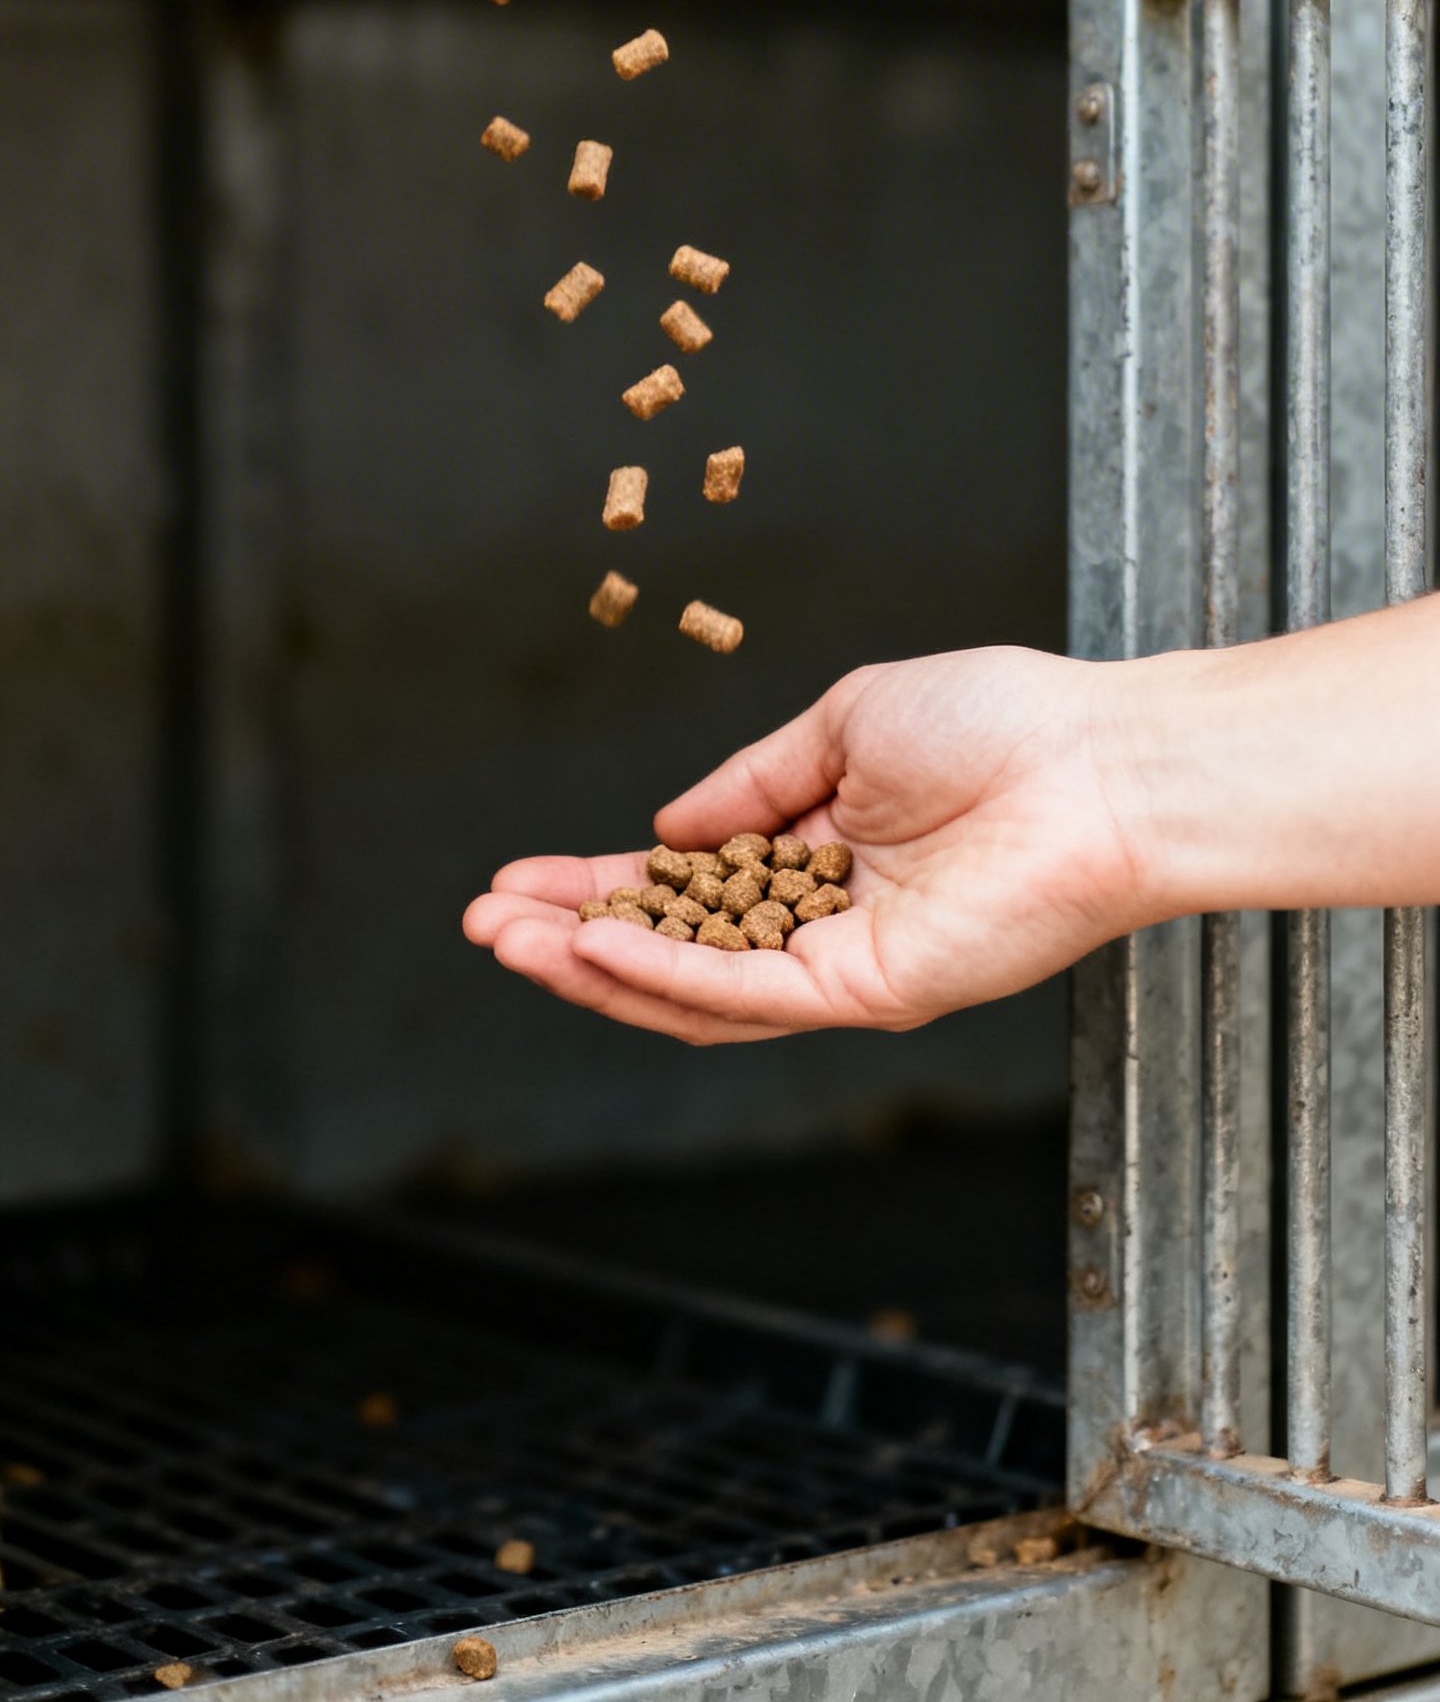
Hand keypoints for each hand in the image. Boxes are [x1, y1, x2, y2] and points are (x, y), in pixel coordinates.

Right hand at [462, 646, 1146, 1044]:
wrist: (1095, 760)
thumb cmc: (999, 722)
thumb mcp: (843, 722)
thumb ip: (751, 782)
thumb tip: (665, 829)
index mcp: (817, 850)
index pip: (682, 884)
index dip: (594, 884)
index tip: (514, 878)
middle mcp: (822, 918)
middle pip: (671, 950)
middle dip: (570, 939)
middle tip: (485, 923)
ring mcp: (843, 964)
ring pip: (693, 990)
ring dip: (594, 969)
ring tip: (510, 941)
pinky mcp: (869, 990)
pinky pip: (746, 995)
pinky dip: (664, 975)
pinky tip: (594, 947)